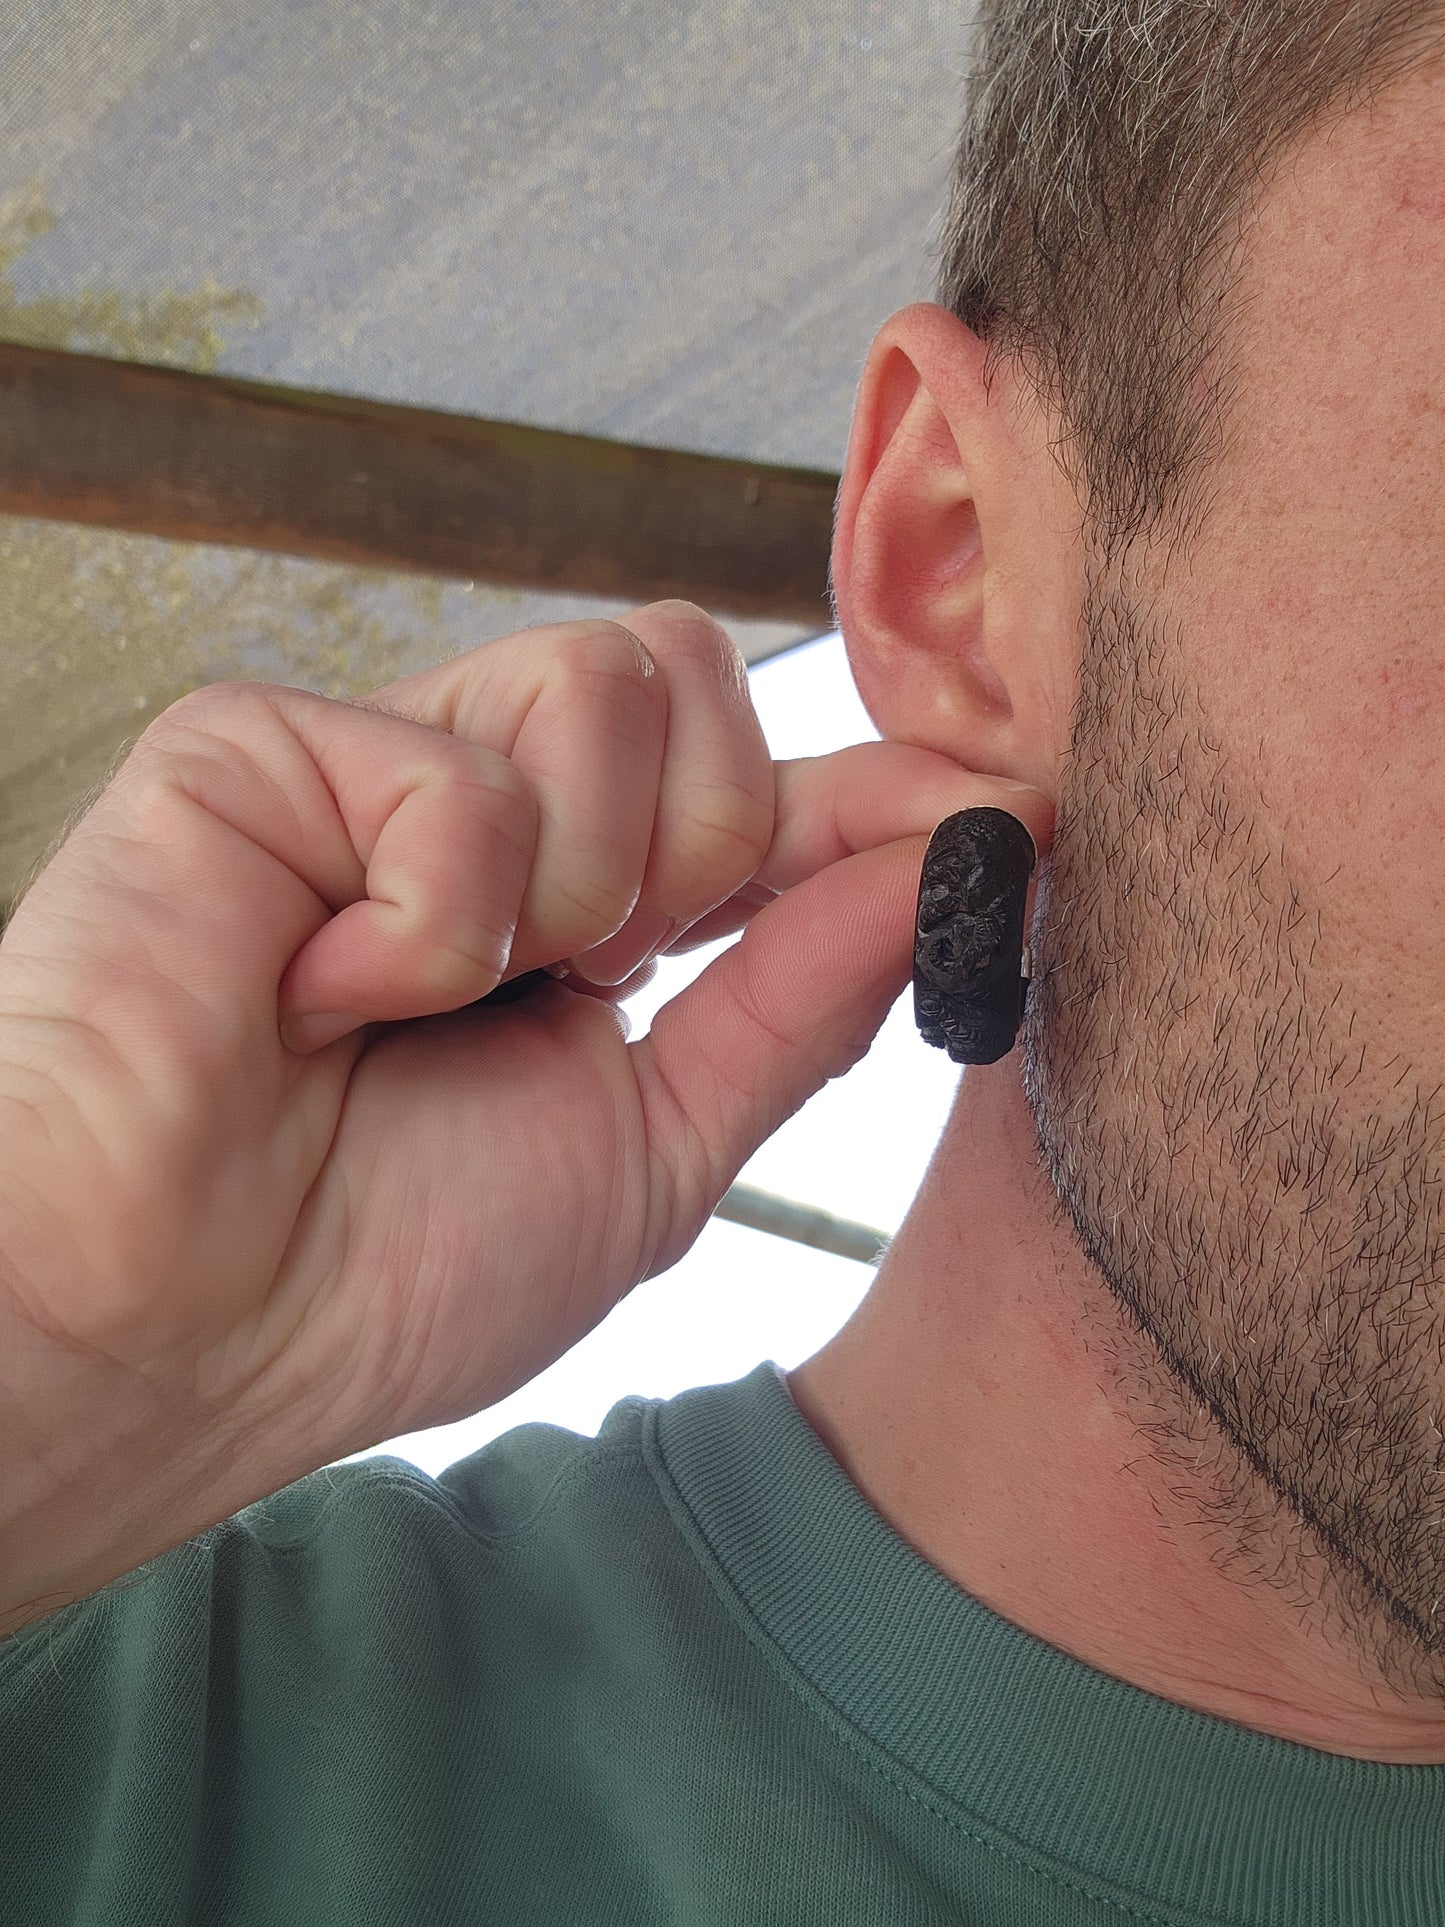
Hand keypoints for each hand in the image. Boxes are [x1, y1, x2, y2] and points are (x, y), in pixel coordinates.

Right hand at [0, 601, 1051, 1626]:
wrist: (189, 1334)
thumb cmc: (389, 1268)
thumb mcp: (657, 1150)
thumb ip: (801, 1001)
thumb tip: (951, 864)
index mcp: (581, 903)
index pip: (761, 789)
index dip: (879, 794)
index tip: (1003, 808)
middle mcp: (488, 809)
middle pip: (699, 680)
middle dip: (699, 855)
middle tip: (591, 980)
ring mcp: (374, 760)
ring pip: (605, 681)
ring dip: (573, 889)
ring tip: (440, 997)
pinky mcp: (256, 745)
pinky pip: (460, 772)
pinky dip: (430, 922)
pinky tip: (323, 993)